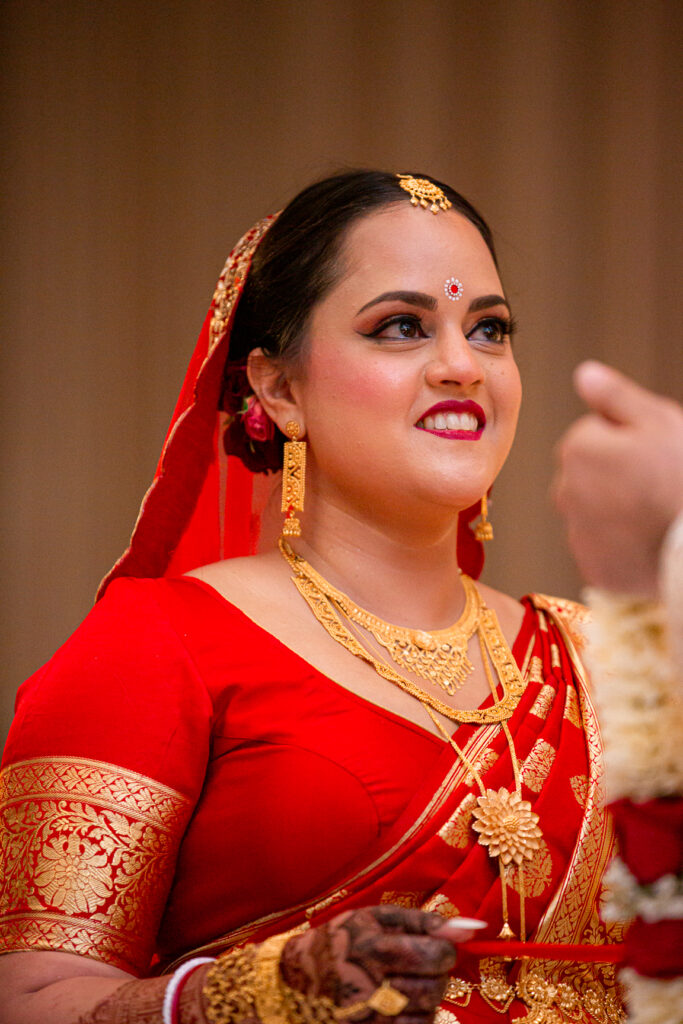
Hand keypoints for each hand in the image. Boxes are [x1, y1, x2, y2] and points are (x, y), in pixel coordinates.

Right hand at [280, 905, 482, 1020]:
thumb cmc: (340, 941)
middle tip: (410, 965)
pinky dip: (413, 1019)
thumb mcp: (375, 918)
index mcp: (373, 950)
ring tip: (399, 983)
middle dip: (434, 974)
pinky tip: (396, 1005)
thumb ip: (424, 921)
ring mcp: (371, 1021)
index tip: (428, 946)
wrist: (295, 981)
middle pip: (437, 987)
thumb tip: (474, 928)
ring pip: (429, 1013)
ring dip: (423, 998)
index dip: (442, 949)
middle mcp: (373, 990)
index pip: (439, 955)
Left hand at [553, 361, 682, 596]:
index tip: (651, 453)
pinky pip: (601, 549)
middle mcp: (565, 491)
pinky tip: (647, 542)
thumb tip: (583, 374)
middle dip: (613, 476)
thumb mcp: (658, 421)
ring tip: (653, 514)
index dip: (625, 440)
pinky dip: (619, 546)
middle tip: (654, 484)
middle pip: (586, 475)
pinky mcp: (592, 567)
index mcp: (577, 449)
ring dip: (614, 511)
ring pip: (591, 512)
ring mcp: (577, 533)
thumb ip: (615, 396)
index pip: (591, 435)